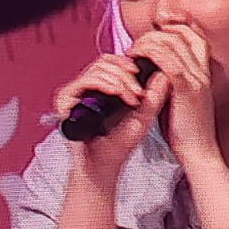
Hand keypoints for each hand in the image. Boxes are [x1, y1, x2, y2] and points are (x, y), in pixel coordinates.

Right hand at [53, 50, 167, 181]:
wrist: (102, 167)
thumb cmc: (118, 147)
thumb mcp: (144, 116)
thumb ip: (155, 95)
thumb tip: (163, 71)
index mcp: (102, 89)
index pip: (113, 61)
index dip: (129, 64)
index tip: (142, 78)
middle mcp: (86, 90)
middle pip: (105, 61)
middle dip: (127, 74)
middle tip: (138, 92)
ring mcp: (74, 95)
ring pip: (97, 69)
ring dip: (119, 80)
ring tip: (130, 98)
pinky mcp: (65, 102)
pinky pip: (84, 81)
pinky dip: (104, 83)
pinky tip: (116, 94)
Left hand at [127, 24, 218, 169]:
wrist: (199, 152)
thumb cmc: (185, 132)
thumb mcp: (177, 100)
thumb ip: (167, 83)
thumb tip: (149, 72)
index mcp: (202, 71)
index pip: (192, 34)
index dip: (172, 28)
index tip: (150, 35)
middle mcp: (202, 70)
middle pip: (182, 33)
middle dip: (155, 33)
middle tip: (135, 45)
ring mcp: (196, 77)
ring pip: (174, 42)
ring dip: (148, 42)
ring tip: (131, 52)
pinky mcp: (187, 89)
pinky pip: (169, 62)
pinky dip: (150, 56)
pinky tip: (136, 61)